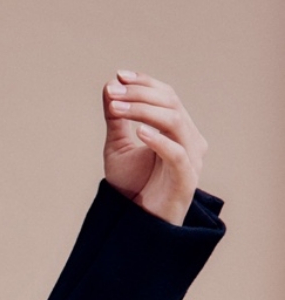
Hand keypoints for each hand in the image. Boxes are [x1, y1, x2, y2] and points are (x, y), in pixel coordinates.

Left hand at [102, 71, 208, 224]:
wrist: (136, 223)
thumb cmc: (132, 186)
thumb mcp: (118, 147)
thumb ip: (116, 119)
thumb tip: (109, 85)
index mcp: (177, 129)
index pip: (167, 96)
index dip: (145, 83)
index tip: (118, 76)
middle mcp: (189, 139)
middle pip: (170, 103)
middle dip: (139, 94)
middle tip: (112, 93)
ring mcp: (191, 159)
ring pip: (174, 122)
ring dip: (143, 111)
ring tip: (117, 108)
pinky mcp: (187, 179)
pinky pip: (178, 153)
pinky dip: (159, 139)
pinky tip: (139, 132)